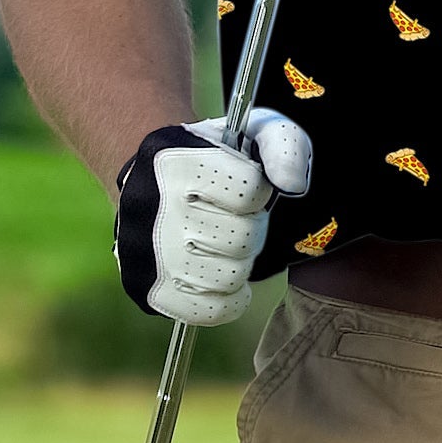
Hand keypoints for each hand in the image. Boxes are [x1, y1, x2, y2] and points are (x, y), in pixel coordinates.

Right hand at [113, 107, 312, 325]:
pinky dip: (228, 298)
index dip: (259, 190)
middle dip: (252, 227)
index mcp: (178, 163)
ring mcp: (147, 256)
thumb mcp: (253, 131)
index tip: (246, 186)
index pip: (249, 191)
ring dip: (240, 261)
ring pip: (229, 277)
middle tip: (238, 218)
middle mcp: (155, 210)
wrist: (152, 178)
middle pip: (242, 238)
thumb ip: (285, 146)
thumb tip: (294, 185)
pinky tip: (224, 273)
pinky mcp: (148, 291)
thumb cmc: (215, 155)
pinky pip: (210, 311)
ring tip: (227, 243)